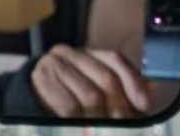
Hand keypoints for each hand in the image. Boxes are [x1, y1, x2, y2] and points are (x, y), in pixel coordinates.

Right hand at [30, 44, 150, 118]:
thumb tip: (149, 95)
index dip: (133, 82)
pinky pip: (70, 106)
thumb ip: (120, 90)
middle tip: (123, 125)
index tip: (144, 104)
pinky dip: (81, 121)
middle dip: (120, 107)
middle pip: (107, 79)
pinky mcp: (42, 80)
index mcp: (87, 53)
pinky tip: (83, 127)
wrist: (30, 100)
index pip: (115, 59)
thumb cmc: (68, 98)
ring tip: (103, 128)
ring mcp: (54, 63)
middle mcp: (70, 52)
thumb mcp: (93, 89)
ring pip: (91, 95)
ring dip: (101, 118)